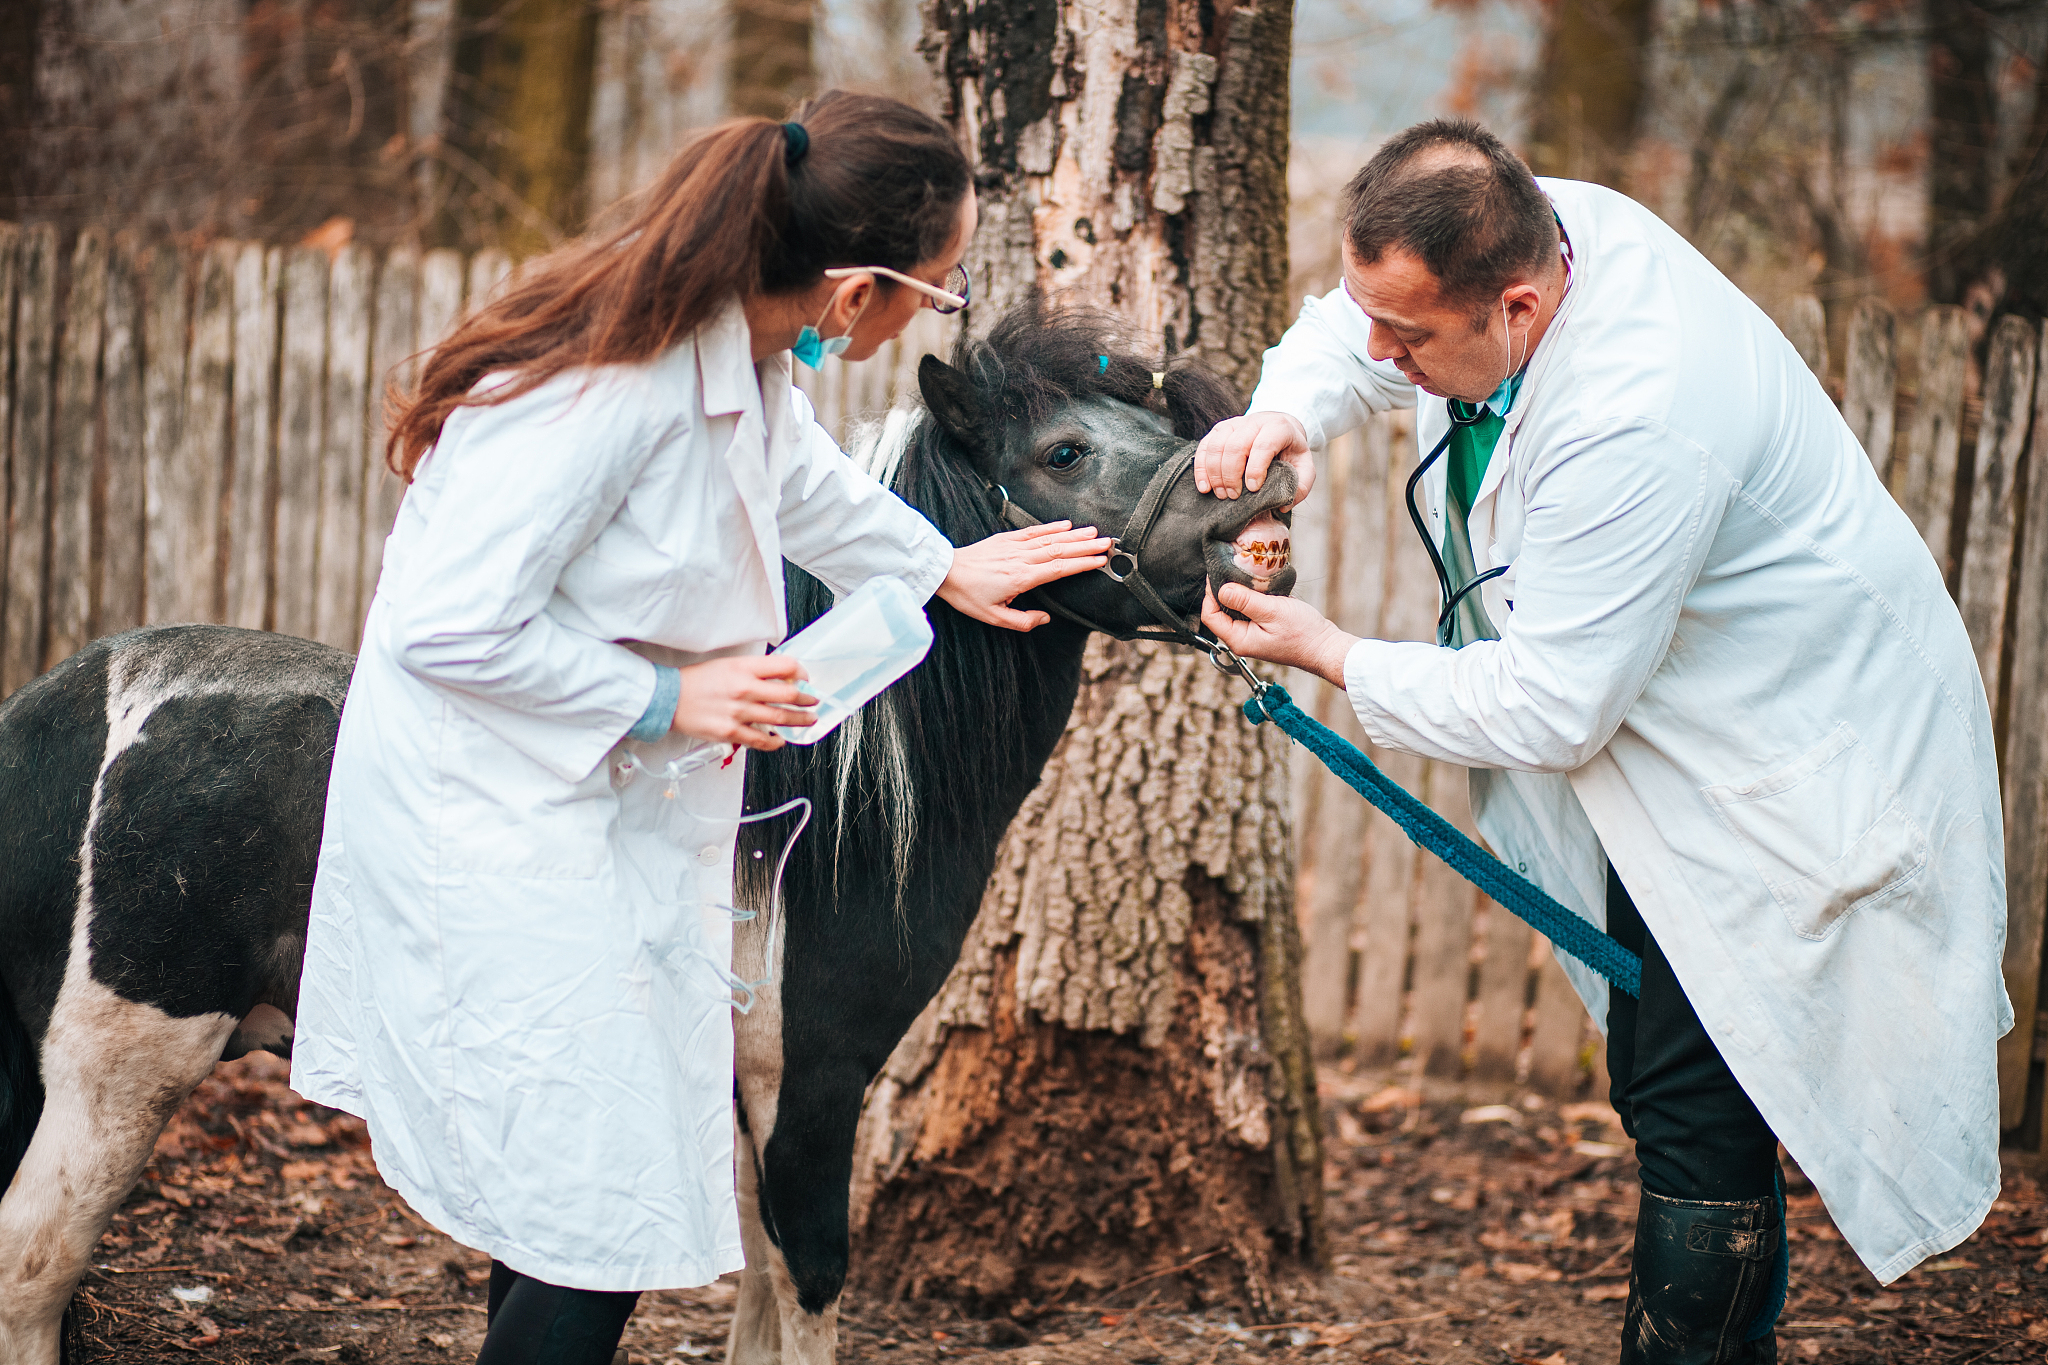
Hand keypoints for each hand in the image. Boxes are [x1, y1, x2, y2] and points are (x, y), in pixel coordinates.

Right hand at [671, 655, 816, 751]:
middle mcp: (744, 689)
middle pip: (789, 695)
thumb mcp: (727, 665)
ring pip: (780, 719)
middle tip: (813, 701)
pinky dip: (775, 742)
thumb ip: (754, 670)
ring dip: (800, 721)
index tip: (804, 679)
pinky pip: (761, 741)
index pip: (785, 666)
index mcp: (743, 668)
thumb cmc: (697, 681)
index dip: (800, 673)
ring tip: (808, 720)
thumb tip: (781, 678)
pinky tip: (780, 740)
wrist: (669, 699)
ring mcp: (738, 712)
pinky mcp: (730, 732)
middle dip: (807, 699)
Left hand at [938, 522, 1112, 629]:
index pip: (1059, 569)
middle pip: (1060, 550)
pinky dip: (1051, 526)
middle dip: (1086, 546)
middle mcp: (1022, 559)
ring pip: (1050, 539)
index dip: (1082, 564)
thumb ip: (1023, 621)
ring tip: (1094, 532)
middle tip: (1108, 543)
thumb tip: (1046, 618)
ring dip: (1074, 535)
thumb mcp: (994, 618)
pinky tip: (1066, 524)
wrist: (945, 572)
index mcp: (1022, 578)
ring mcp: (1014, 546)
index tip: (1100, 561)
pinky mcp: (1006, 539)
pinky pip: (1033, 531)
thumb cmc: (968, 595)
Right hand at [1194, 411, 1314, 501]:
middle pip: (1235, 446)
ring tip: (1221, 495)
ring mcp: (1233, 424)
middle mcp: (1254, 422)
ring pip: (1216, 446)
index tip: (1253, 489)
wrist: (1278, 428)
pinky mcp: (1219, 430)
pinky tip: (1204, 487)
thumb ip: (1300, 485)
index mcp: (1278, 427)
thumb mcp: (1304, 467)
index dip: (1256, 469)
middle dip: (1231, 475)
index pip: (1263, 445)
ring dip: (1215, 474)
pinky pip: (1204, 447)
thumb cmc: (1290, 451)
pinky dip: (1201, 468)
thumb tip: (1284, 505)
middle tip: (1234, 497)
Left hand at [1201, 581, 1356, 685]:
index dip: (1210, 593)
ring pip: (1235, 609)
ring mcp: (1252, 635)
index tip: (1216, 574)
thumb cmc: (1303, 634)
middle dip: (1224, 590)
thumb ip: (1245, 600)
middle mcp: (1241, 639)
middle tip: (1231, 569)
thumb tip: (1221, 589)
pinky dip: (1251, 597)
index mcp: (1238, 640)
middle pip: (1220, 611)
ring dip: (1239, 592)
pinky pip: (1249, 610)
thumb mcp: (1271, 611)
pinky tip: (1259, 587)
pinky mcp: (1262, 629)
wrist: (1325, 647)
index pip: (1211, 615)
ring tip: (1245, 575)